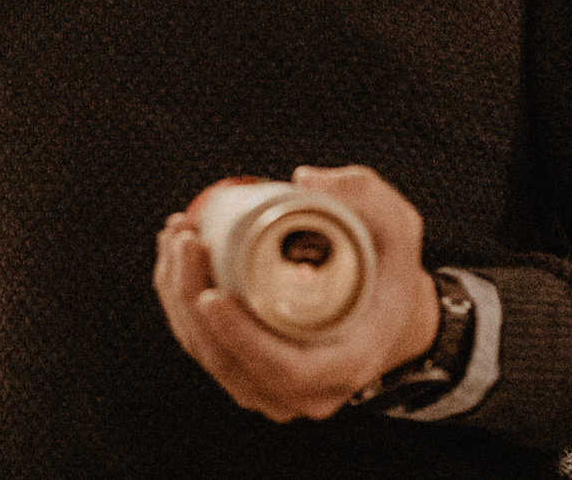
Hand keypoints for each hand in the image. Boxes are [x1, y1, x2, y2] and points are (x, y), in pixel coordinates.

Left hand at [152, 165, 441, 421]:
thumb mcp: (397, 224)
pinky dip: (179, 301)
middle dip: (191, 299)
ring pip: (208, 353)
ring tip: (176, 233)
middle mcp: (308, 391)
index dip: (241, 339)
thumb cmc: (389, 267)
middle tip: (185, 238)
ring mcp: (275, 389)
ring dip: (177, 295)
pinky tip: (174, 252)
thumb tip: (303, 181)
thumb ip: (364, 194)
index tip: (211, 293)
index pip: (287, 371)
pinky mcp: (249, 372)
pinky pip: (203, 344)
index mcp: (348, 363)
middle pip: (230, 361)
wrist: (386, 309)